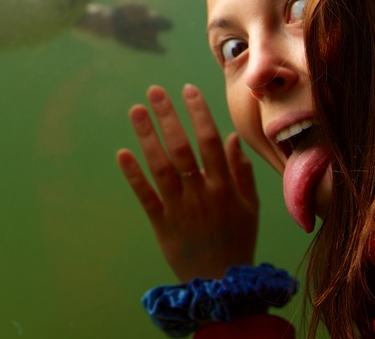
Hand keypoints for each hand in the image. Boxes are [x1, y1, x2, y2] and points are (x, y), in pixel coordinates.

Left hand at [116, 83, 259, 281]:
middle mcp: (201, 194)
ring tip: (136, 110)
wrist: (222, 286)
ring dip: (147, 137)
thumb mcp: (251, 207)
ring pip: (161, 167)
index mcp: (224, 187)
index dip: (198, 113)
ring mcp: (180, 209)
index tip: (187, 89)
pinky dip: (134, 175)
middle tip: (154, 91)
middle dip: (168, 116)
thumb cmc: (239, 241)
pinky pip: (146, 196)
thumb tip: (230, 137)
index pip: (209, 141)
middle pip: (182, 148)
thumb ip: (241, 171)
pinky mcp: (162, 225)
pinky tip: (123, 153)